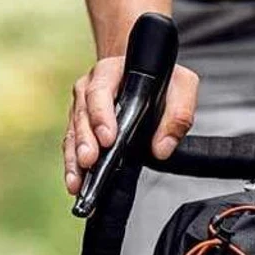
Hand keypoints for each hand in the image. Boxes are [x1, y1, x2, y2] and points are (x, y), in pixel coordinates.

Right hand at [62, 57, 200, 194]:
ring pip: (73, 134)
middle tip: (90, 161)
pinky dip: (74, 166)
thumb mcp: (182, 86)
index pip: (100, 91)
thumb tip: (162, 149)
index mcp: (111, 72)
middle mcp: (90, 88)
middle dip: (84, 141)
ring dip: (74, 159)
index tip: (107, 138)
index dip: (101, 115)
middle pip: (82, 115)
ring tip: (78, 181)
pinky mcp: (81, 127)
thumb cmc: (162, 79)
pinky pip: (73, 146)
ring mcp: (83, 108)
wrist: (148, 75)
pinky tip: (76, 183)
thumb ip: (178, 115)